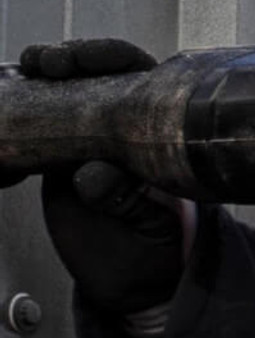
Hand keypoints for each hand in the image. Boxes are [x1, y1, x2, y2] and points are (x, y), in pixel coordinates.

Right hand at [16, 38, 191, 333]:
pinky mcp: (53, 161)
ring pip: (58, 95)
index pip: (137, 74)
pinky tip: (4, 122)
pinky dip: (12, 125)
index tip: (82, 60)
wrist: (134, 280)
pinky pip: (29, 133)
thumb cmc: (157, 246)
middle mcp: (120, 124)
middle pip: (93, 75)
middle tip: (44, 62)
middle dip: (66, 59)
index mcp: (156, 127)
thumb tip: (92, 175)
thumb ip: (129, 201)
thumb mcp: (151, 226)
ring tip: (22, 73)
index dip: (109, 57)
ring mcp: (85, 139)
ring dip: (35, 81)